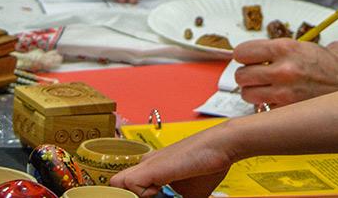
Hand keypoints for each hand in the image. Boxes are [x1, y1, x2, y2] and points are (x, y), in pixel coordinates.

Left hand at [113, 126, 235, 197]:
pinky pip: (128, 186)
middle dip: (129, 197)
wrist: (220, 145)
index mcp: (152, 170)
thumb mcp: (188, 193)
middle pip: (118, 186)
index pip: (128, 188)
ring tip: (157, 194)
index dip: (132, 197)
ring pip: (117, 186)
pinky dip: (141, 195)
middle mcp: (145, 165)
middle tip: (155, 195)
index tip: (152, 197)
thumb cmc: (208, 165)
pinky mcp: (149, 168)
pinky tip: (159, 190)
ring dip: (132, 197)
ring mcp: (146, 165)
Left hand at [232, 38, 337, 104]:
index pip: (241, 52)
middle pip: (241, 76)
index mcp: (284, 49)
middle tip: (255, 74)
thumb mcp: (298, 46)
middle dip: (246, 75)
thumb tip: (248, 56)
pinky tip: (276, 98)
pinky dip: (266, 105)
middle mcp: (283, 71)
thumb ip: (272, 51)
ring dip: (253, 92)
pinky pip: (263, 109)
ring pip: (247, 95)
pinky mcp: (289, 110)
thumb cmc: (325, 63)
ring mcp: (285, 93)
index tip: (245, 58)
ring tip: (265, 87)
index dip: (242, 56)